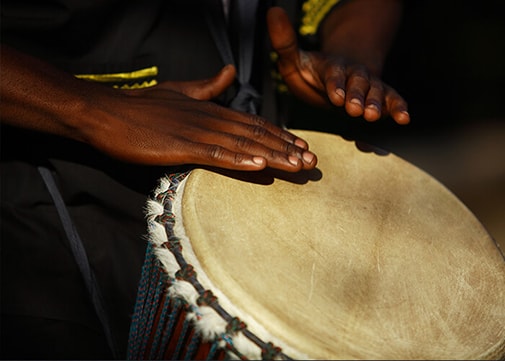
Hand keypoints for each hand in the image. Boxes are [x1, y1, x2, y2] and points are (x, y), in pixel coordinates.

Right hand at [81, 65, 316, 171]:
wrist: (106, 112)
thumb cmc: (141, 106)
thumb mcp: (179, 91)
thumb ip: (208, 85)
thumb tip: (229, 72)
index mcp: (211, 109)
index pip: (253, 123)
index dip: (280, 135)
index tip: (301, 146)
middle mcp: (210, 118)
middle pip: (256, 134)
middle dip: (287, 148)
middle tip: (312, 161)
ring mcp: (196, 132)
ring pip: (243, 145)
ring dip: (273, 156)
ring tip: (298, 166)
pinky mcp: (180, 146)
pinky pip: (215, 154)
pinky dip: (239, 160)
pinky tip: (259, 167)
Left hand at [267, 6, 409, 124]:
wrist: (337, 77)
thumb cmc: (313, 72)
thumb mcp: (293, 58)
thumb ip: (284, 42)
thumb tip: (274, 12)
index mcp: (331, 67)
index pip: (333, 75)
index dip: (335, 85)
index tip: (335, 96)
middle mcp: (352, 74)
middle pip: (357, 83)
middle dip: (357, 96)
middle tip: (356, 109)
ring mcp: (368, 84)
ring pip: (375, 91)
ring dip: (376, 103)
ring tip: (373, 115)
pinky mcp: (381, 95)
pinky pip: (392, 99)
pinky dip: (398, 108)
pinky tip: (403, 118)